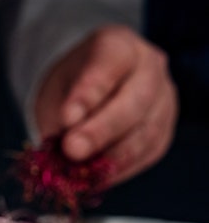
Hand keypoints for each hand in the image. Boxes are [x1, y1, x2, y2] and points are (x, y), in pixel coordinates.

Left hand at [32, 25, 178, 185]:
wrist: (88, 94)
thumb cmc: (72, 87)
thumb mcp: (59, 90)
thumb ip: (64, 113)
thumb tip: (69, 147)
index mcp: (119, 45)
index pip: (109, 64)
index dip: (89, 92)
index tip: (67, 117)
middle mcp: (150, 67)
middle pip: (134, 100)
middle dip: (101, 130)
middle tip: (72, 150)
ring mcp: (163, 99)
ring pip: (146, 131)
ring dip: (113, 157)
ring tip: (83, 172)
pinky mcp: (165, 130)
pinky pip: (148, 153)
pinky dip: (122, 169)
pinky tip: (99, 178)